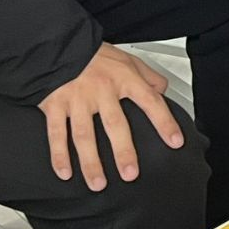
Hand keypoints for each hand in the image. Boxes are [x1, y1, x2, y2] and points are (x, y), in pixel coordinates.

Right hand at [39, 44, 181, 191]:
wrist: (56, 44)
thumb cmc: (93, 54)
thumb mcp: (127, 58)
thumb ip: (147, 76)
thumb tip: (163, 90)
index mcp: (123, 78)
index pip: (150, 101)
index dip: (164, 122)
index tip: (175, 142)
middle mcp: (101, 90)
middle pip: (115, 125)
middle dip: (123, 152)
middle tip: (130, 174)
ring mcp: (76, 99)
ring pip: (84, 136)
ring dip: (91, 162)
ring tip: (98, 183)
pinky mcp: (54, 105)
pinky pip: (56, 134)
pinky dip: (59, 155)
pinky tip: (65, 172)